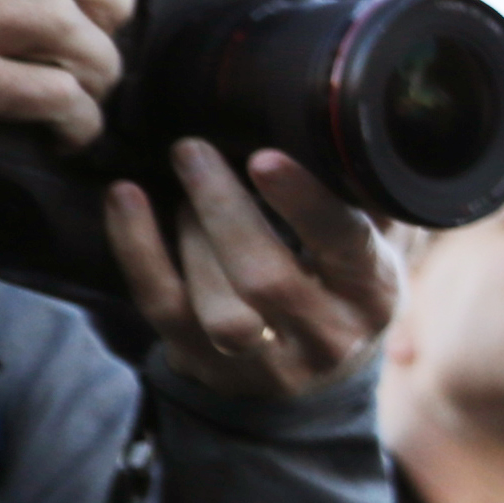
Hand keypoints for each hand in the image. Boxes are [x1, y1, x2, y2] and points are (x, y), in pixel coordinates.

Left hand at [111, 144, 394, 397]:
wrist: (315, 373)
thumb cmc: (343, 284)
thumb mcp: (378, 245)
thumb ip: (366, 196)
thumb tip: (342, 129)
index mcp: (374, 295)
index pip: (345, 248)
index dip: (305, 204)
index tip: (263, 158)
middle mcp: (328, 338)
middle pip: (268, 281)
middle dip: (223, 209)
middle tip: (192, 149)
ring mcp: (265, 363)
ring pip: (216, 304)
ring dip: (190, 231)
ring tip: (183, 180)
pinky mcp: (206, 365)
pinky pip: (162, 304)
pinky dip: (137, 246)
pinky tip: (125, 196)